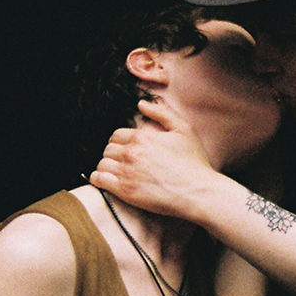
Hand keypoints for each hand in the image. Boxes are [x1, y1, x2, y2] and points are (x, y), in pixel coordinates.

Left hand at [89, 100, 218, 219]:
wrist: (197, 192)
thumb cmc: (194, 162)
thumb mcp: (184, 129)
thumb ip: (162, 113)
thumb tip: (141, 103)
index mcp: (142, 137)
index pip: (116, 135)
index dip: (120, 142)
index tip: (126, 149)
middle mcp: (131, 153)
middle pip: (108, 149)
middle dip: (113, 154)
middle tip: (122, 162)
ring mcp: (126, 172)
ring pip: (101, 163)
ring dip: (106, 166)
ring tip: (114, 172)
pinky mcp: (124, 191)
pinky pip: (98, 179)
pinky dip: (98, 178)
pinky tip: (105, 181)